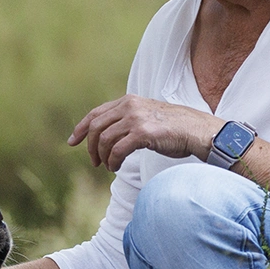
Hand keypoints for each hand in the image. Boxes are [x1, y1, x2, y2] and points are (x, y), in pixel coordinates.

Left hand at [68, 96, 222, 171]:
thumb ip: (127, 120)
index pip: (96, 113)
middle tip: (94, 162)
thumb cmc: (173, 128)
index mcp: (128, 101)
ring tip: (109, 166)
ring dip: (103, 157)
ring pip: (105, 140)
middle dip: (91, 147)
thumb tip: (106, 136)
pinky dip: (113, 161)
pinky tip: (116, 167)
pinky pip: (118, 150)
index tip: (72, 141)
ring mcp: (136, 118)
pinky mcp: (143, 133)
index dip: (81, 128)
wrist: (196, 130)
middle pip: (96, 128)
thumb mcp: (146, 116)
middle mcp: (130, 106)